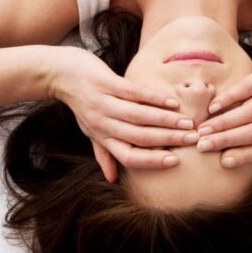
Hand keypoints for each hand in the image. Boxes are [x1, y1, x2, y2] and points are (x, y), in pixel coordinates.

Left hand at [49, 47, 197, 182]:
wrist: (59, 73)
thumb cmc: (80, 103)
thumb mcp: (90, 130)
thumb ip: (103, 153)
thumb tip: (112, 180)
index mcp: (102, 137)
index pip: (128, 156)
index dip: (151, 161)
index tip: (175, 161)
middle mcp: (102, 123)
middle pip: (139, 137)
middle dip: (168, 139)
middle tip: (192, 139)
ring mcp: (103, 102)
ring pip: (139, 116)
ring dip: (166, 120)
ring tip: (187, 122)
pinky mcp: (105, 82)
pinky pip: (133, 92)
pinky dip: (154, 98)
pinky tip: (171, 101)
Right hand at [198, 36, 251, 169]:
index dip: (243, 156)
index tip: (222, 162)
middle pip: (250, 133)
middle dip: (225, 141)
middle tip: (203, 146)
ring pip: (247, 114)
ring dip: (224, 123)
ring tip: (203, 129)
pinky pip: (246, 89)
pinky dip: (229, 98)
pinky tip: (213, 105)